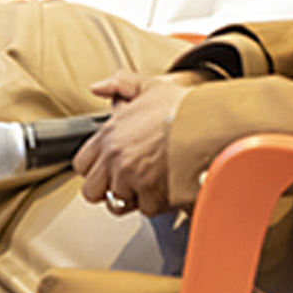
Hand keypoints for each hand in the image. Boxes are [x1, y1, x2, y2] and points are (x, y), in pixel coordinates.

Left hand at [74, 71, 199, 216]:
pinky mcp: (152, 194)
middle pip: (91, 191)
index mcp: (109, 134)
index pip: (81, 164)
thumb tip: (99, 87)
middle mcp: (116, 158)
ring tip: (146, 185)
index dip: (94, 168)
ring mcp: (132, 178)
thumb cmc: (182, 107)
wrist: (210, 122)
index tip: (107, 167)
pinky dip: (156, 202)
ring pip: (118, 204)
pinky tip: (165, 187)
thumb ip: (120, 84)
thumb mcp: (149, 86)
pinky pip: (146, 209)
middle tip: (124, 181)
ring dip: (131, 198)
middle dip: (107, 189)